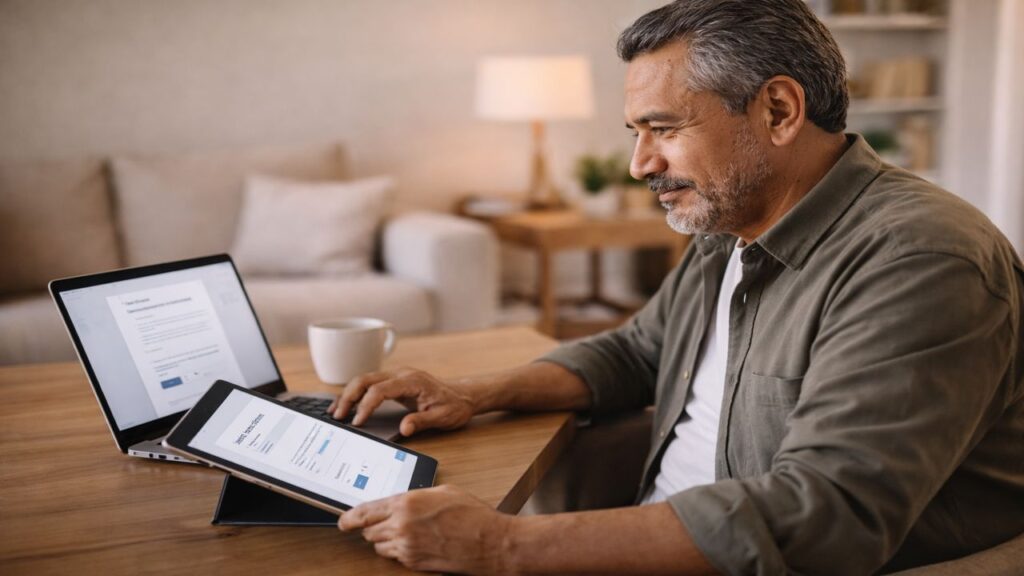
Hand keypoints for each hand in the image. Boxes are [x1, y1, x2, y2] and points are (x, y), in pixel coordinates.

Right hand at [327, 367, 476, 435]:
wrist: (463, 396)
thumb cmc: (454, 406)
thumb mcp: (442, 418)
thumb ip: (422, 422)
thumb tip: (404, 429)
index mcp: (412, 381)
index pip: (380, 390)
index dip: (366, 405)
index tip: (357, 422)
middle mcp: (401, 374)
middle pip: (366, 379)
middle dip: (349, 397)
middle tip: (337, 416)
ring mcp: (397, 376)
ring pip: (365, 379)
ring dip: (348, 393)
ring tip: (335, 411)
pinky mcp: (394, 381)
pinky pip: (370, 383)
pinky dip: (356, 393)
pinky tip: (347, 405)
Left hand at [339, 485, 512, 573]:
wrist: (490, 543)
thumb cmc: (473, 515)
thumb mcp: (443, 492)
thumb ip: (416, 495)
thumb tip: (403, 501)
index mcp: (406, 503)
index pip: (365, 512)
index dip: (349, 518)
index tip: (343, 521)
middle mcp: (402, 526)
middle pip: (369, 531)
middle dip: (372, 527)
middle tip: (381, 524)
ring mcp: (407, 548)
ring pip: (379, 547)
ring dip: (385, 540)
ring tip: (404, 533)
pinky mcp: (414, 563)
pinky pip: (395, 558)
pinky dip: (399, 551)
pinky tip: (416, 543)